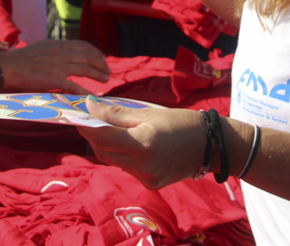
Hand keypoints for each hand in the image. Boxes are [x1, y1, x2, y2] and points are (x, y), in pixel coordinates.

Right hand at [0, 40, 109, 93]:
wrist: (9, 66)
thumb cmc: (22, 59)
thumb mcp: (43, 48)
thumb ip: (56, 50)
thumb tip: (68, 53)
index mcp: (58, 44)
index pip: (83, 45)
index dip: (95, 52)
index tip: (102, 58)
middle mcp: (61, 53)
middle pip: (88, 56)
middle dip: (101, 64)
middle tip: (108, 71)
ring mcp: (58, 66)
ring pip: (85, 69)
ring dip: (98, 75)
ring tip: (106, 80)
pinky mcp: (53, 79)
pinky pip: (73, 86)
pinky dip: (84, 91)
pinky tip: (92, 96)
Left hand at [79, 97, 205, 189]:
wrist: (210, 145)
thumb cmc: (181, 123)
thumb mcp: (148, 113)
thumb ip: (117, 113)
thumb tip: (90, 105)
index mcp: (142, 144)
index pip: (101, 137)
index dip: (86, 125)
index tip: (79, 114)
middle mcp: (142, 166)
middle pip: (103, 152)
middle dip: (95, 136)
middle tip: (94, 120)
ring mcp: (146, 178)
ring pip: (114, 161)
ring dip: (110, 146)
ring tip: (118, 130)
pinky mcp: (151, 184)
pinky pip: (128, 168)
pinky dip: (126, 156)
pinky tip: (137, 145)